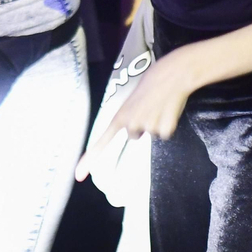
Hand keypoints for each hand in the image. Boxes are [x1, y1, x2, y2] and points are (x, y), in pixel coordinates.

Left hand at [74, 46, 200, 179]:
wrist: (171, 75)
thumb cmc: (152, 84)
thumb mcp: (133, 100)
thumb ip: (129, 116)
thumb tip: (133, 132)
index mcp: (120, 116)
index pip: (101, 142)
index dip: (89, 160)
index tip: (79, 176)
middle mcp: (131, 124)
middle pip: (135, 136)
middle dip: (142, 125)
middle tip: (149, 106)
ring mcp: (147, 127)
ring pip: (152, 134)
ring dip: (157, 122)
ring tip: (159, 105)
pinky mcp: (164, 129)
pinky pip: (165, 133)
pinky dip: (168, 124)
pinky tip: (168, 110)